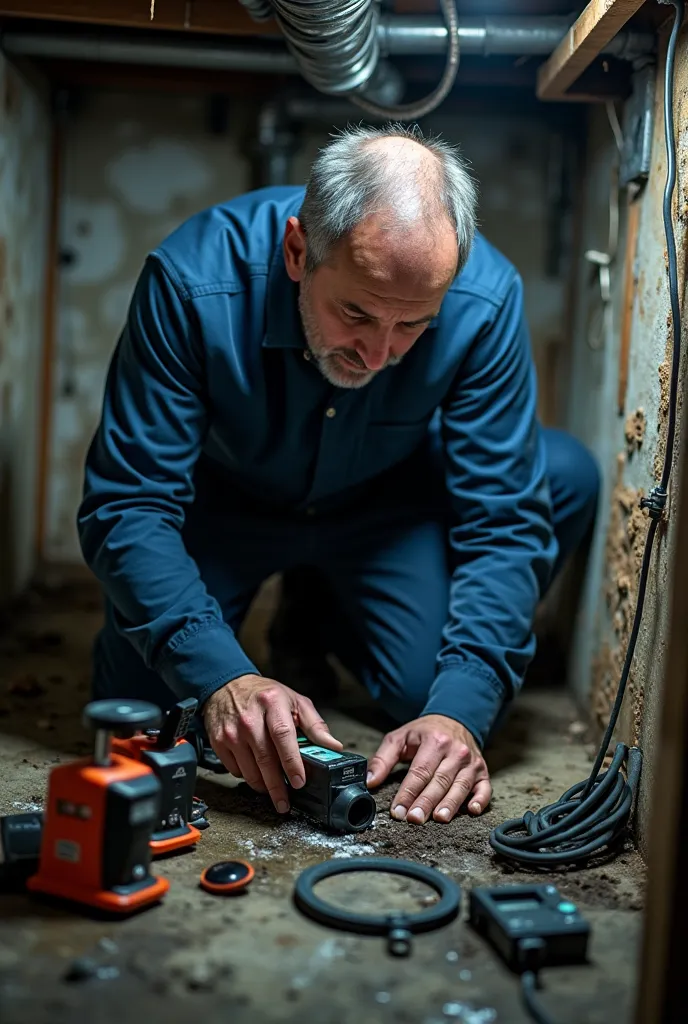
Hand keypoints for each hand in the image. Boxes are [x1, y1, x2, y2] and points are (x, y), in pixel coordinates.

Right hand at [203, 674, 342, 813]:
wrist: (227, 687)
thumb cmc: (264, 695)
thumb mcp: (294, 701)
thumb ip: (315, 725)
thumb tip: (333, 746)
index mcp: (272, 704)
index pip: (283, 736)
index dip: (292, 762)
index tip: (299, 781)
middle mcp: (250, 718)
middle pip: (266, 760)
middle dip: (277, 787)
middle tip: (285, 802)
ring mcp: (232, 732)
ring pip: (249, 770)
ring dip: (263, 786)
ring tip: (273, 789)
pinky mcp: (219, 742)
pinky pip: (236, 770)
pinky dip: (248, 777)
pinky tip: (256, 771)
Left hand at [366, 714, 490, 823]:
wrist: (454, 720)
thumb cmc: (426, 733)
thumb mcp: (400, 737)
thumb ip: (383, 759)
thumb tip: (370, 781)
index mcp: (435, 741)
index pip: (420, 771)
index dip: (408, 792)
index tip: (398, 810)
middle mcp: (456, 751)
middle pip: (439, 781)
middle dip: (426, 802)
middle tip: (414, 819)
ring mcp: (472, 762)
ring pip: (460, 786)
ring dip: (450, 804)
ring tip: (438, 819)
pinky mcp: (482, 772)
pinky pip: (485, 788)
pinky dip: (480, 800)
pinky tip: (472, 811)